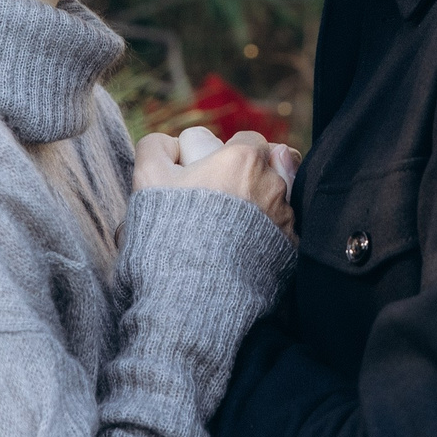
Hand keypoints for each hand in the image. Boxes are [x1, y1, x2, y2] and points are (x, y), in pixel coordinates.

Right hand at [136, 128, 297, 235]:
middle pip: (262, 168)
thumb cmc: (171, 234)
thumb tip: (170, 145)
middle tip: (214, 200)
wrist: (193, 296)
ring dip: (254, 204)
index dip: (220, 156)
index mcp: (244, 159)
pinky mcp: (289, 248)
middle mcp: (273, 183)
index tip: (203, 176)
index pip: (243, 140)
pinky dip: (264, 232)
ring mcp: (284, 218)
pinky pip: (280, 229)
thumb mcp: (147, 179)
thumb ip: (156, 147)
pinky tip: (239, 247)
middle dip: (242, 177)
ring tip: (226, 227)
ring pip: (272, 198)